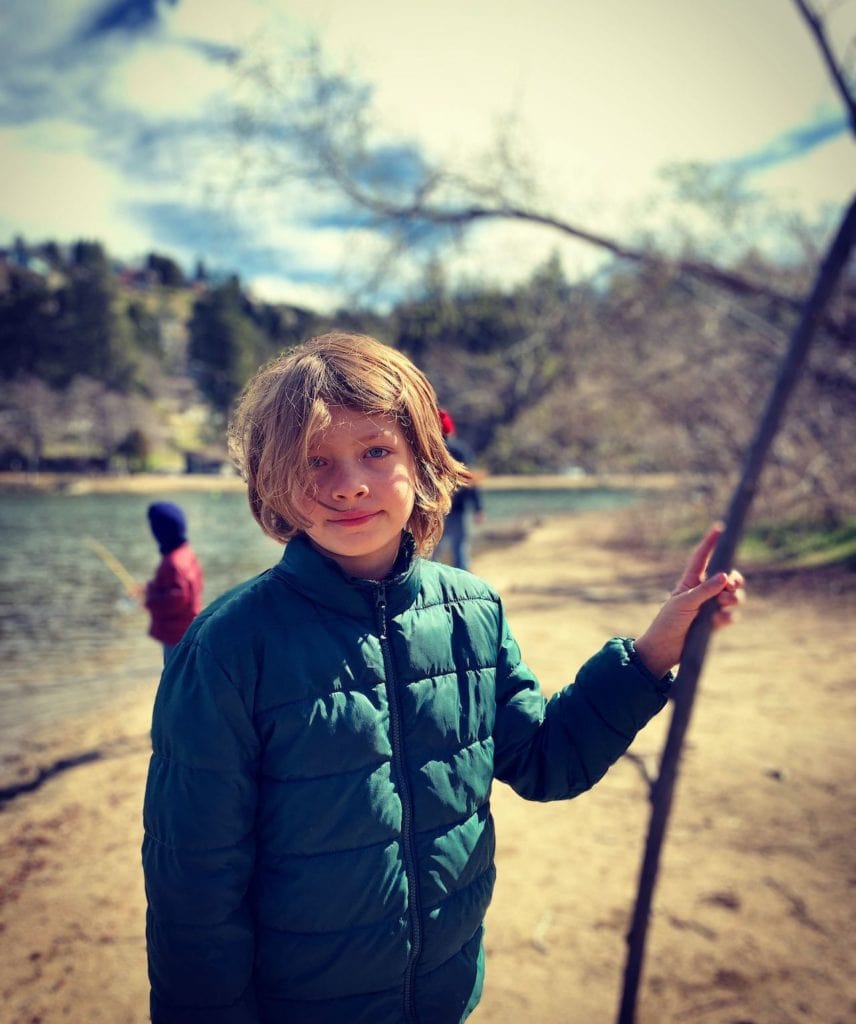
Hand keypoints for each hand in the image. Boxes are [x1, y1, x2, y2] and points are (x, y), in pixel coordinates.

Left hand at [633, 523, 744, 678]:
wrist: (665, 648)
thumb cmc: (668, 621)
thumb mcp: (684, 602)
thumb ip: (705, 590)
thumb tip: (725, 576)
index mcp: (691, 580)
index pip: (702, 557)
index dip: (710, 542)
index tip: (719, 527)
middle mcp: (704, 591)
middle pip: (728, 577)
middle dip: (735, 579)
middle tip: (732, 584)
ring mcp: (711, 606)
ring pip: (734, 596)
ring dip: (733, 598)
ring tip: (723, 604)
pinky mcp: (716, 622)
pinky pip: (731, 615)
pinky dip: (727, 617)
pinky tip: (717, 621)